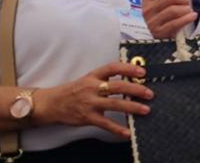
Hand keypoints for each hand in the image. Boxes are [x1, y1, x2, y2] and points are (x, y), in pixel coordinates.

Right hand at [32, 62, 152, 137]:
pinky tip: (127, 132)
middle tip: (149, 93)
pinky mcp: (87, 117)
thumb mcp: (88, 79)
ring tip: (145, 109)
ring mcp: (89, 103)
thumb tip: (129, 78)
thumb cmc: (73, 90)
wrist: (51, 104)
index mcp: (93, 76)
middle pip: (117, 86)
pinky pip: (105, 124)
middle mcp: (92, 88)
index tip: (142, 72)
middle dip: (135, 89)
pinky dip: (117, 129)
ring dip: (132, 107)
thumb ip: (105, 79)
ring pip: (114, 104)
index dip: (128, 68)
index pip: (112, 67)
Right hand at [142, 0, 195, 38]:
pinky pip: (175, 23)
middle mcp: (147, 9)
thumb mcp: (163, 2)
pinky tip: (193, 16)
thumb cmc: (166, 16)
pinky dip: (187, 18)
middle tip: (188, 2)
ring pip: (173, 10)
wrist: (161, 37)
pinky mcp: (158, 33)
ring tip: (189, 10)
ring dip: (186, 9)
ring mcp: (151, 21)